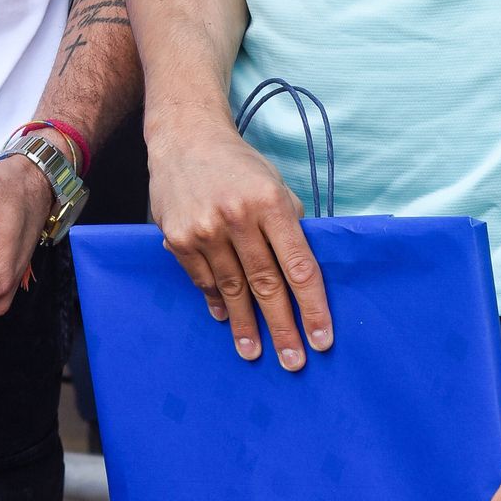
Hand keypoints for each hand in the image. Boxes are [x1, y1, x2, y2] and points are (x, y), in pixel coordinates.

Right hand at [147, 118, 331, 368]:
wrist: (185, 138)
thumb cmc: (238, 164)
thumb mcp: (275, 182)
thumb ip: (290, 222)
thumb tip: (302, 270)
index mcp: (271, 201)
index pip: (299, 265)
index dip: (313, 306)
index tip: (322, 338)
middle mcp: (237, 217)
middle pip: (267, 285)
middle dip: (284, 327)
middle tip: (294, 362)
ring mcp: (205, 229)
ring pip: (233, 289)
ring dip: (246, 326)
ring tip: (256, 352)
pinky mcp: (178, 238)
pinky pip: (202, 280)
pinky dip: (216, 302)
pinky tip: (227, 320)